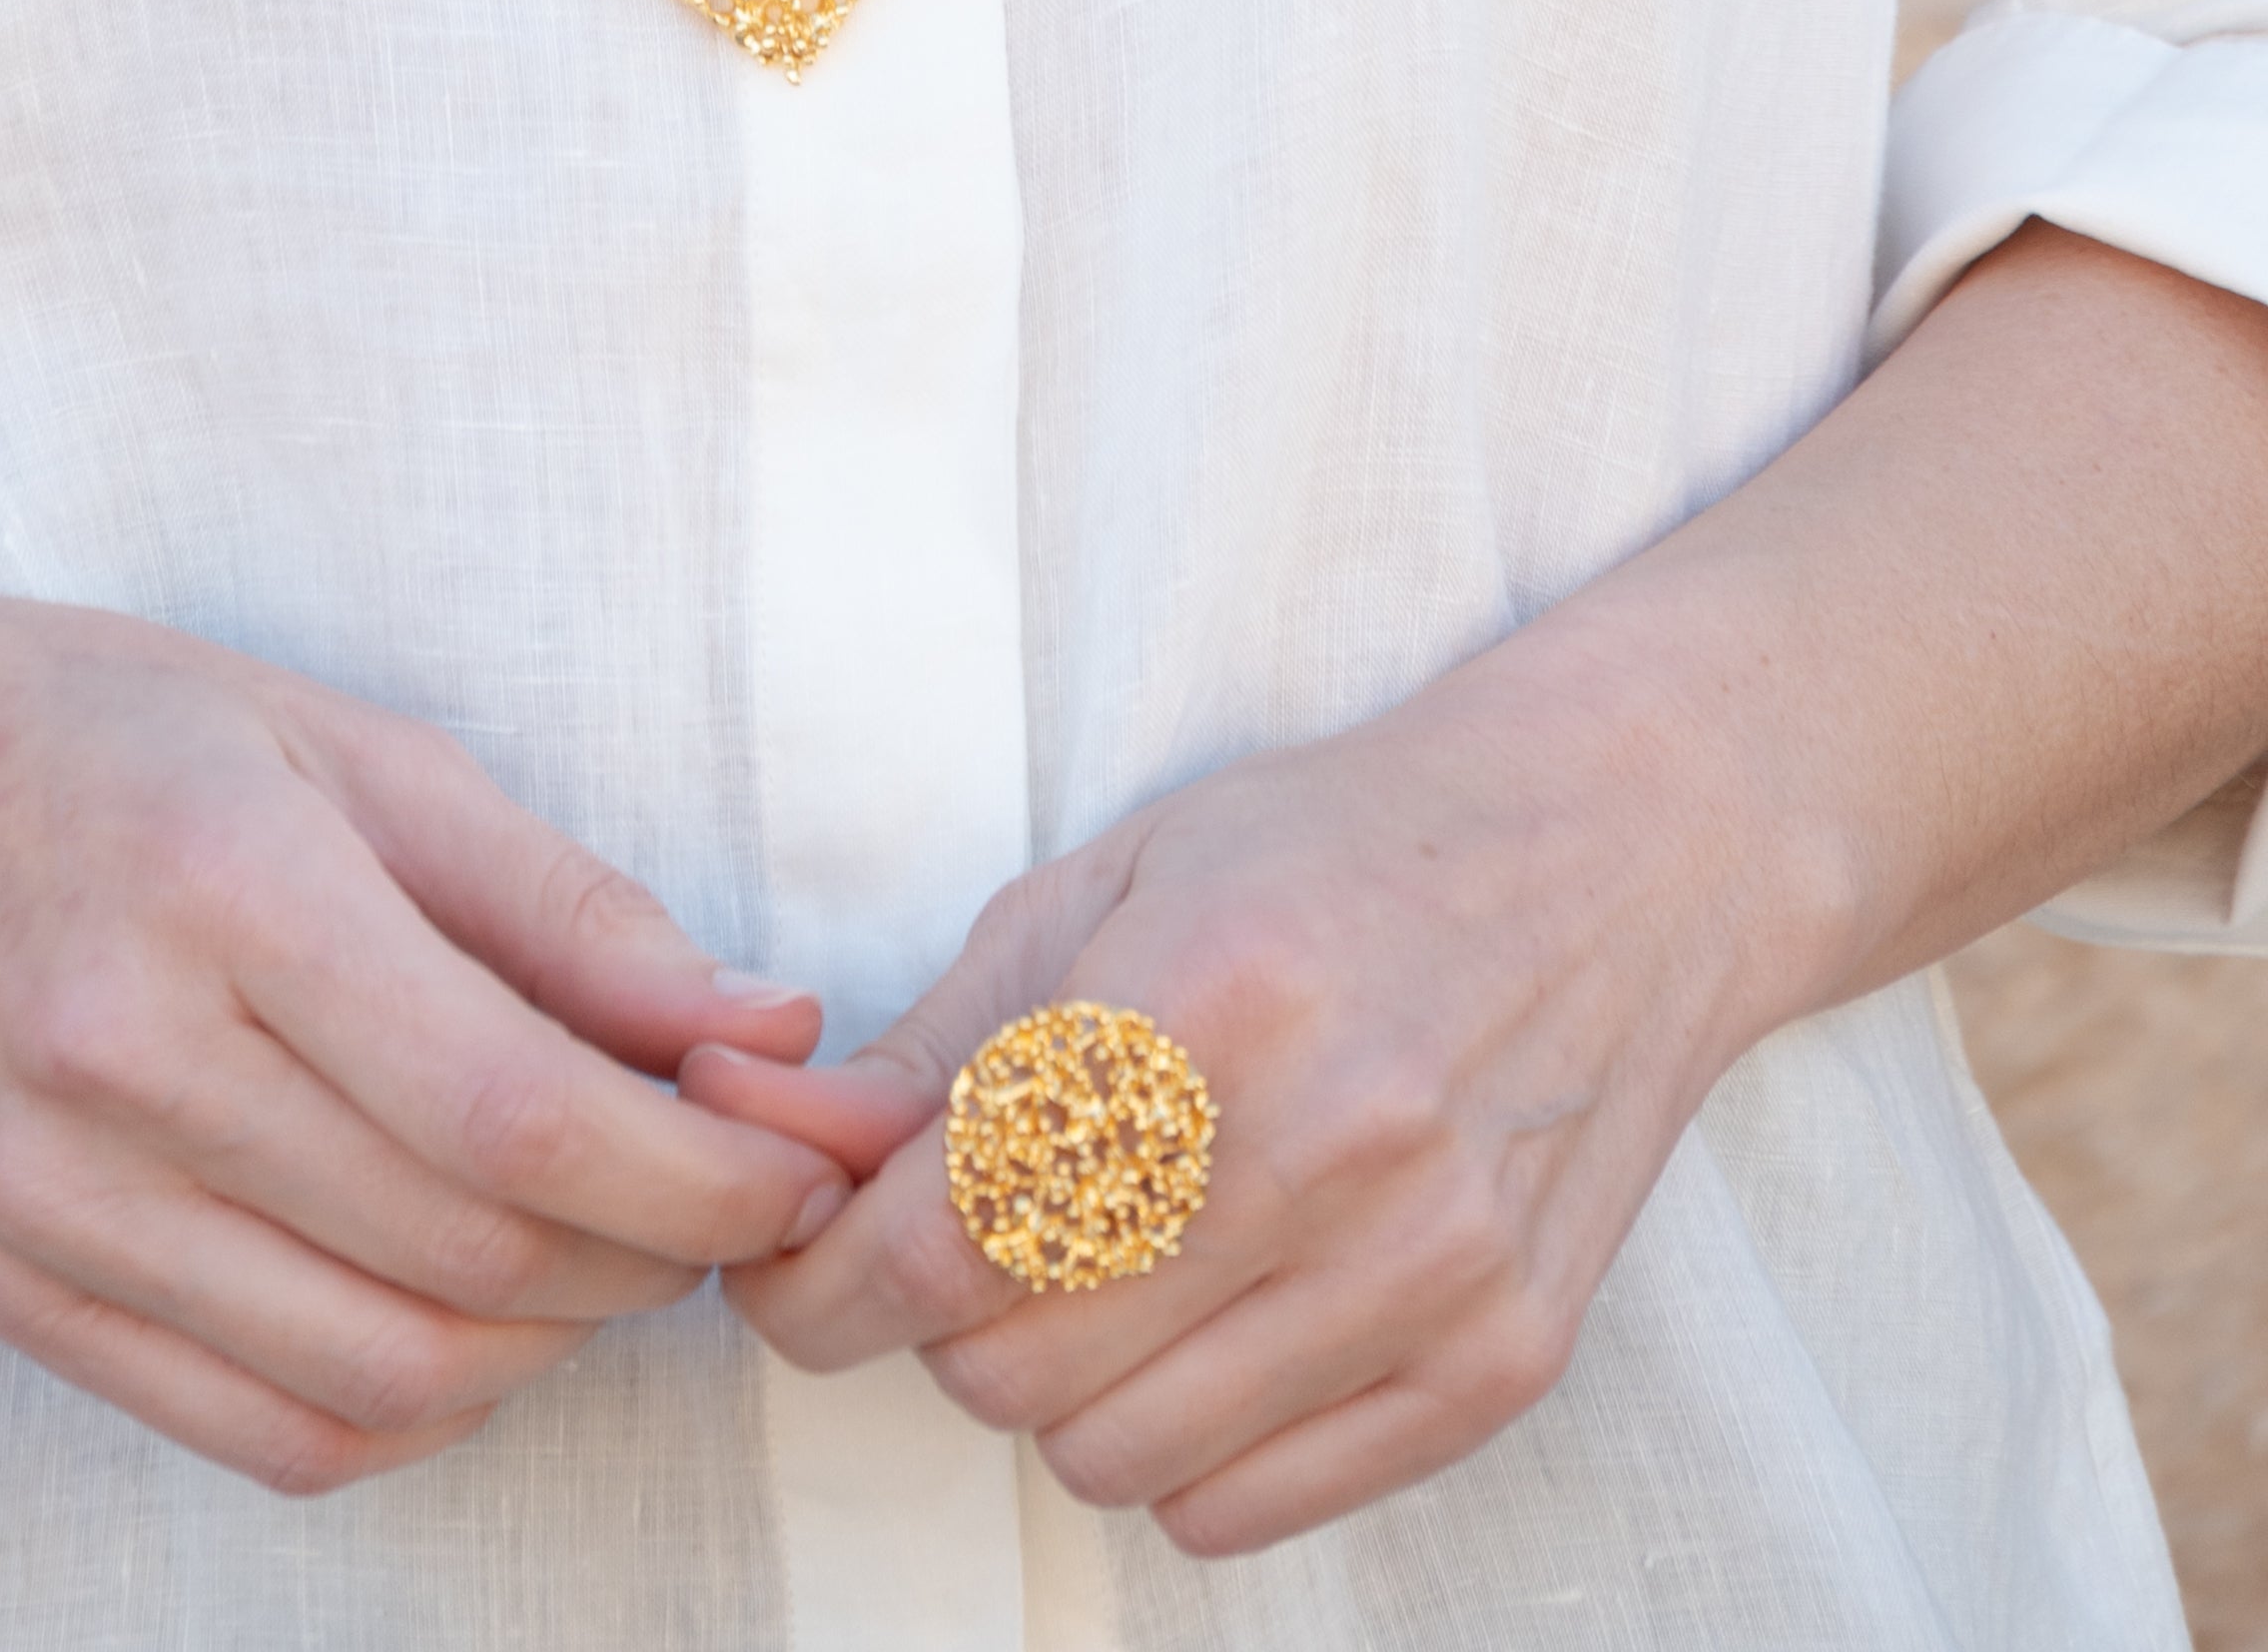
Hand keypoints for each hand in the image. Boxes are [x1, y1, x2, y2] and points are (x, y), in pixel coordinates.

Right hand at [0, 560, 847, 1496]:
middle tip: (727, 1173)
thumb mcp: (336, 738)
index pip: (517, 1110)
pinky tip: (463, 1303)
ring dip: (555, 1333)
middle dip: (659, 1242)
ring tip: (601, 1230)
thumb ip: (560, 902)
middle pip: (475, 1246)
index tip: (803, 1156)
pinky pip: (276, 1429)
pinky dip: (420, 1396)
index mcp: (218, 884)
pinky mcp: (14, 1293)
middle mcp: (121, 1062)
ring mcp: (52, 1202)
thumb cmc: (82, 723)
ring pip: (396, 1366)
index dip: (703, 1168)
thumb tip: (771, 1036)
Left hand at [689, 648, 1825, 1553]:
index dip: (818, 1283)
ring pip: (1117, 1457)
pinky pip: (1247, 1511)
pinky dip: (1178, 1452)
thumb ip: (927, 1043)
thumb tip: (756, 1135)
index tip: (790, 1271)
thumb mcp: (1102, 884)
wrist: (1608, 856)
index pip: (942, 1233)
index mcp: (1197, 999)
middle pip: (1010, 1366)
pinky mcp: (1501, 1361)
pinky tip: (1199, 1329)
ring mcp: (1430, 1269)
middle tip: (969, 1234)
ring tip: (1097, 1270)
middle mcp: (1324, 1146)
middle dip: (938, 1320)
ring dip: (1057, 1390)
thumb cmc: (1325, 853)